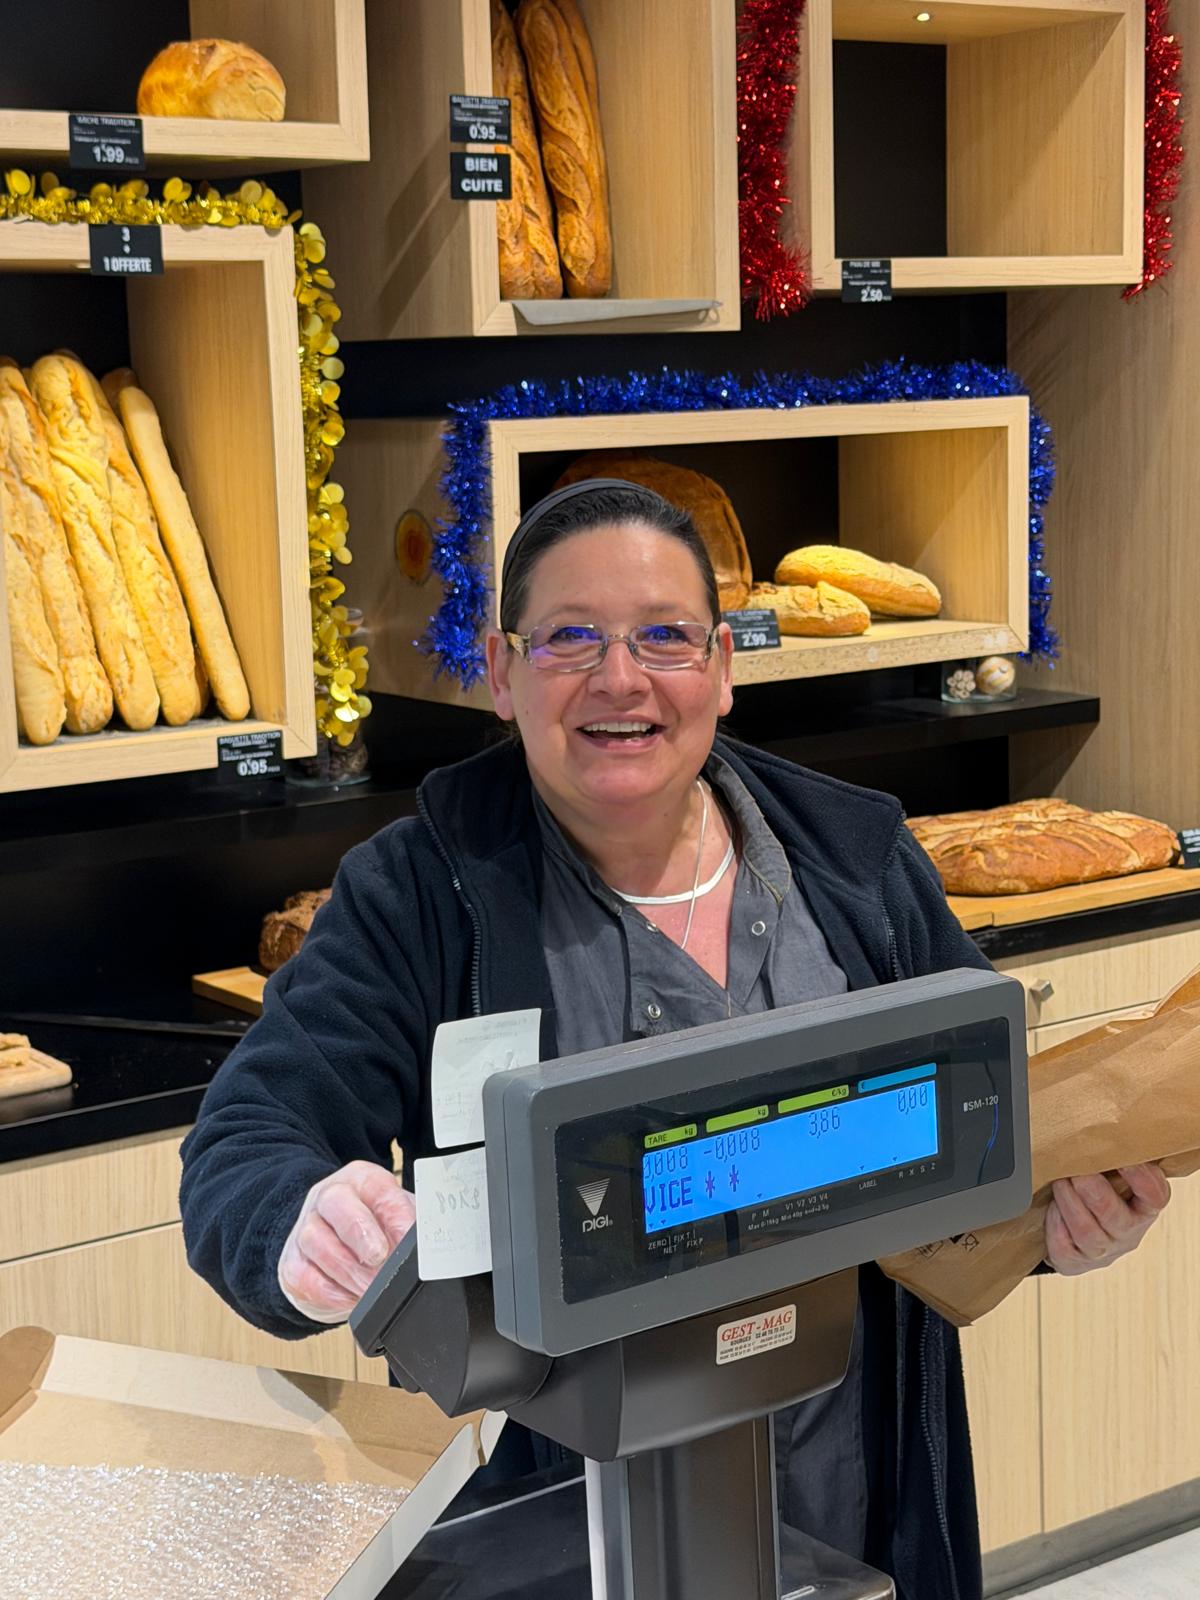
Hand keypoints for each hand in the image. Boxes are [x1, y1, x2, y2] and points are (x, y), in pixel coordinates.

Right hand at [278, 1159, 415, 1323]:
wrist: (339, 1250)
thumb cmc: (377, 1232)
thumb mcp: (400, 1221)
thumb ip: (412, 1227)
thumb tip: (429, 1247)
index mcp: (361, 1180)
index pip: (376, 1186)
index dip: (394, 1212)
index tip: (409, 1236)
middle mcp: (329, 1197)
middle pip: (336, 1202)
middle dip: (361, 1232)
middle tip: (381, 1259)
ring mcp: (305, 1228)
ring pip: (317, 1241)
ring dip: (349, 1272)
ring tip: (372, 1289)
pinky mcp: (292, 1263)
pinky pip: (304, 1276)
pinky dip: (331, 1292)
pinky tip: (351, 1298)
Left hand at [1044, 1164, 1170, 1276]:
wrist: (1077, 1232)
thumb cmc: (1097, 1193)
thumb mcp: (1111, 1175)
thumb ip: (1112, 1156)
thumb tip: (1101, 1118)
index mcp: (1143, 1207)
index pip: (1155, 1195)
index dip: (1141, 1176)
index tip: (1121, 1157)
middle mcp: (1128, 1232)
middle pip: (1115, 1216)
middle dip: (1091, 1189)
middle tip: (1075, 1170)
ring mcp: (1103, 1250)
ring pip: (1086, 1231)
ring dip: (1069, 1202)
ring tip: (1059, 1183)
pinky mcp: (1076, 1262)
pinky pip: (1064, 1246)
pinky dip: (1054, 1225)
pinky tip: (1051, 1210)